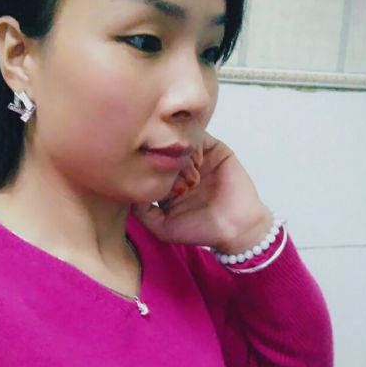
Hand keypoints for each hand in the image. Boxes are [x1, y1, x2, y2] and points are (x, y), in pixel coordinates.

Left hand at [131, 130, 272, 250]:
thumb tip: (129, 189)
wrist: (236, 228)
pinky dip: (196, 146)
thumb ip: (141, 212)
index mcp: (166, 184)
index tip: (159, 187)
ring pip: (179, 143)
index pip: (148, 167)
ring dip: (181, 157)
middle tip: (178, 184)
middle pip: (162, 151)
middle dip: (166, 163)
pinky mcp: (215, 150)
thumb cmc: (200, 230)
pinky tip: (198, 164)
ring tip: (191, 178)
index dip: (149, 173)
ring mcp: (198, 158)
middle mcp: (180, 169)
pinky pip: (200, 136)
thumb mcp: (162, 227)